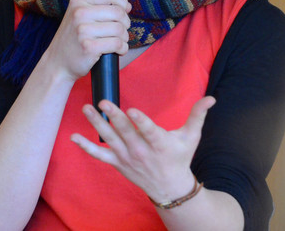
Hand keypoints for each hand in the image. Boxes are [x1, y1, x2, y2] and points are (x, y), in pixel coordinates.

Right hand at [42, 0, 130, 81]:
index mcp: (78, 1)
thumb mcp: (79, 15)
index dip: (122, 2)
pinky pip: (117, 43)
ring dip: (124, 37)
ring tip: (119, 41)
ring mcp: (83, 30)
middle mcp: (79, 13)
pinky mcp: (89, 47)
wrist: (57, 63)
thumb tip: (127, 6)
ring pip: (119, 29)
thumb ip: (99, 7)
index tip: (125, 10)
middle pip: (118, 12)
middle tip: (121, 31)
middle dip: (125, 23)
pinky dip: (123, 48)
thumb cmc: (73, 38)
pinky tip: (118, 50)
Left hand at [70, 96, 215, 203]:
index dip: (141, 122)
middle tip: (102, 102)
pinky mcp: (117, 163)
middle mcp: (141, 151)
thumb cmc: (180, 157)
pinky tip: (73, 137)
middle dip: (114, 117)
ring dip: (96, 124)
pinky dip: (86, 148)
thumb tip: (211, 98)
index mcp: (160, 143)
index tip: (132, 110)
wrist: (169, 187)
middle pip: (126, 132)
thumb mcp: (191, 136)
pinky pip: (100, 156)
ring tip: (86, 108)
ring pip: (110, 139)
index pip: (149, 131)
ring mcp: (127, 158)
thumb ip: (198, 115)